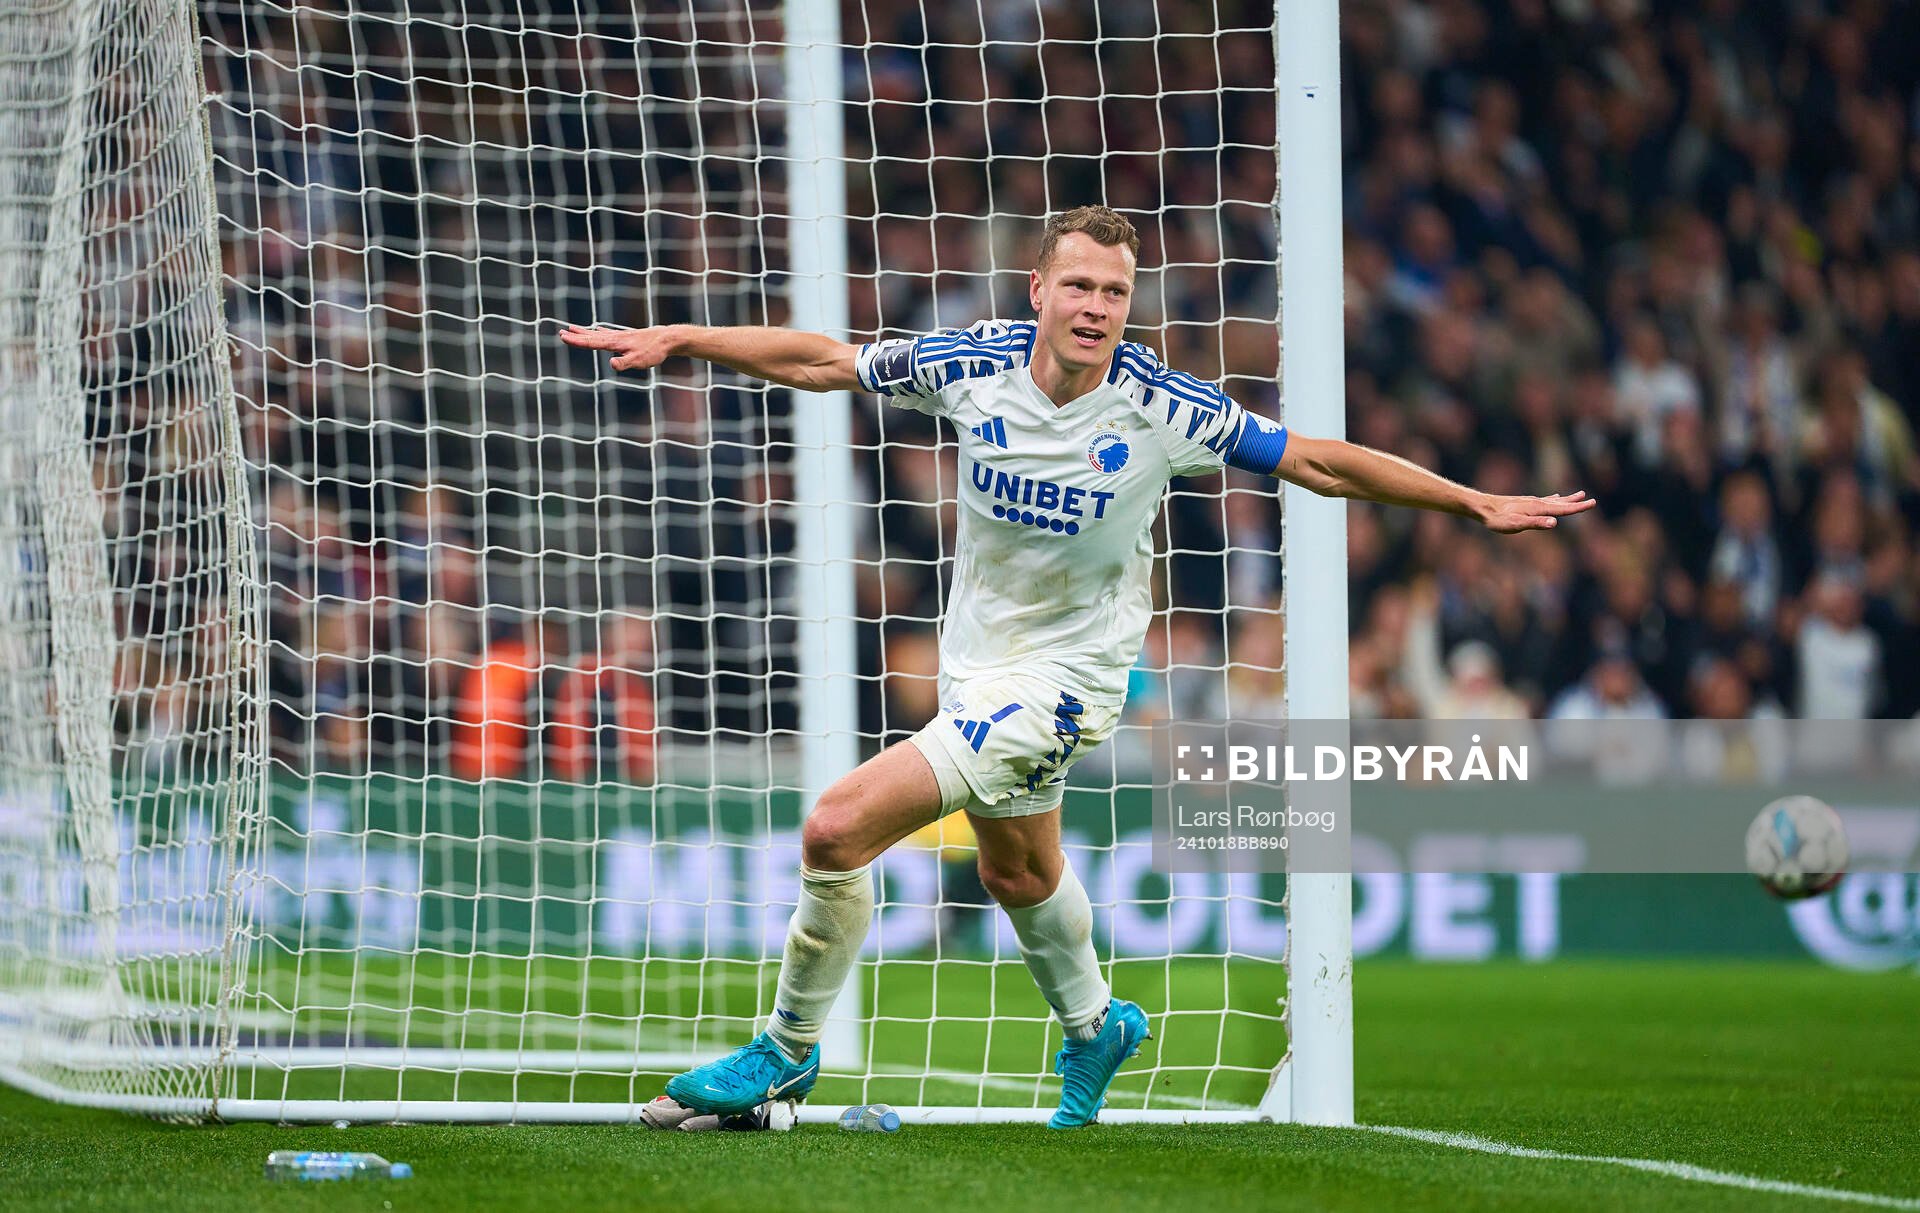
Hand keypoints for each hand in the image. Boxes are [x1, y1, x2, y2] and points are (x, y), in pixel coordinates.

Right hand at [559, 323, 681, 371]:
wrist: (667, 339)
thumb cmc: (653, 351)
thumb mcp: (639, 361)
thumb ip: (624, 363)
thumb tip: (611, 363)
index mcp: (615, 343)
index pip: (592, 342)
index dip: (577, 340)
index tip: (563, 336)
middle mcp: (615, 337)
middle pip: (592, 336)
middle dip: (576, 335)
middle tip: (561, 332)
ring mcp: (620, 336)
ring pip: (598, 333)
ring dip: (585, 332)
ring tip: (572, 328)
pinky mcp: (626, 337)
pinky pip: (608, 333)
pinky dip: (599, 332)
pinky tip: (598, 331)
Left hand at [1475, 490, 1596, 533]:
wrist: (1483, 507)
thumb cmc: (1498, 519)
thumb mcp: (1517, 525)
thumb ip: (1536, 524)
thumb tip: (1555, 523)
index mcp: (1538, 508)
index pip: (1562, 509)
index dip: (1578, 507)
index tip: (1593, 503)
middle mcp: (1537, 502)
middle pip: (1561, 503)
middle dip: (1576, 502)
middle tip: (1592, 500)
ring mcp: (1531, 502)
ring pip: (1554, 500)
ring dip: (1567, 498)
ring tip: (1579, 494)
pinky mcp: (1525, 503)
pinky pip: (1545, 500)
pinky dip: (1554, 499)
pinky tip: (1555, 497)